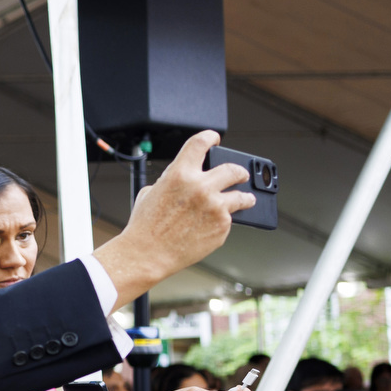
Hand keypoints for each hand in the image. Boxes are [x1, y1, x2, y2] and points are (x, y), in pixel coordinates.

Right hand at [92, 131, 253, 304]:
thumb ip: (172, 182)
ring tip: (245, 199)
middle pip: (233, 169)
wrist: (147, 253)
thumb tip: (187, 180)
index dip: (210, 137)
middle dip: (240, 171)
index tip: (215, 139)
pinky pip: (229, 219)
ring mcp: (215, 207)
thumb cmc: (146, 226)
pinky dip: (223, 222)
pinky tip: (211, 226)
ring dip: (244, 197)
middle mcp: (201, 187)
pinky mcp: (223, 226)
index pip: (200, 143)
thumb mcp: (151, 194)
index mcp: (180, 174)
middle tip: (241, 174)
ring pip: (241, 196)